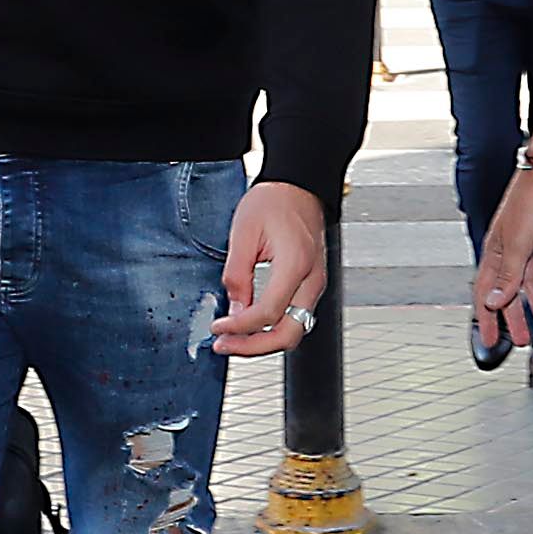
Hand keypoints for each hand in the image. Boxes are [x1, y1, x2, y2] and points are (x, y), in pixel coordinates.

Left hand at [210, 181, 327, 357]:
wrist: (298, 186)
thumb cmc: (274, 201)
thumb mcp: (243, 232)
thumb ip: (237, 275)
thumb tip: (234, 310)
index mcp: (295, 264)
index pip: (269, 312)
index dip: (240, 327)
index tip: (218, 327)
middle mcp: (312, 279)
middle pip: (289, 334)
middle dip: (254, 347)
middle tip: (224, 345)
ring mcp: (315, 284)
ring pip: (293, 331)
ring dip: (262, 341)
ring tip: (232, 340)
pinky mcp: (310, 285)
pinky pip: (293, 318)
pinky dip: (271, 328)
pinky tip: (248, 327)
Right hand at [473, 163, 532, 351]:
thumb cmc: (529, 201)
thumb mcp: (518, 245)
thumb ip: (508, 276)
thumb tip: (494, 303)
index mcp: (495, 253)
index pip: (486, 293)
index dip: (487, 318)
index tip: (490, 341)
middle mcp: (510, 251)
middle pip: (510, 292)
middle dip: (514, 318)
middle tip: (520, 340)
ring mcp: (530, 245)